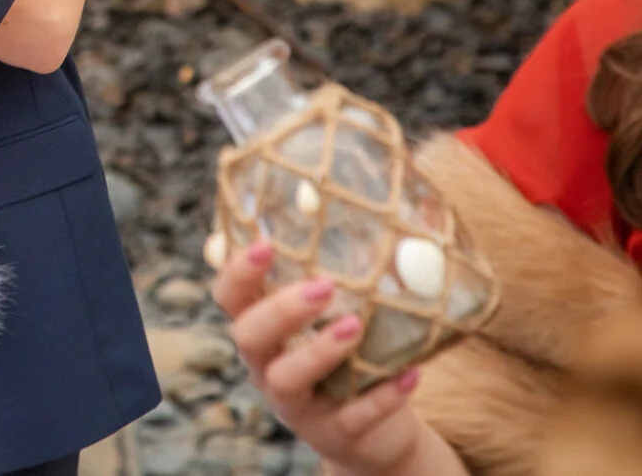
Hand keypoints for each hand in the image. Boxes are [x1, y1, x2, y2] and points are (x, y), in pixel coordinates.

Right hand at [214, 242, 450, 475]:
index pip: (230, 297)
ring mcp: (297, 405)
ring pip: (287, 379)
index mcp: (263, 330)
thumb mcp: (334, 319)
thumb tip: (377, 207)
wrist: (373, 434)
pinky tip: (411, 374)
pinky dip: (381, 398)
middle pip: (249, 336)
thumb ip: (337, 276)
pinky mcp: (333, 434)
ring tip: (356, 325)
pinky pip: (351, 418)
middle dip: (281, 308)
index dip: (238, 272)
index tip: (265, 244)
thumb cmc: (350, 357)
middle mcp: (267, 366)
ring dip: (319, 349)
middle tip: (324, 285)